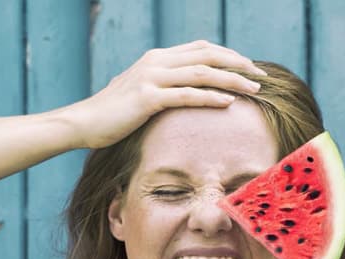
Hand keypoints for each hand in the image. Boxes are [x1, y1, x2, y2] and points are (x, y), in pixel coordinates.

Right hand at [63, 40, 265, 148]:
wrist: (83, 123)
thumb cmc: (112, 116)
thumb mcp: (141, 95)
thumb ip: (163, 89)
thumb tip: (184, 96)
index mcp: (157, 58)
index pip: (202, 48)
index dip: (229, 55)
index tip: (249, 68)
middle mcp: (157, 61)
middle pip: (208, 55)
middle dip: (238, 64)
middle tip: (261, 76)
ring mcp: (151, 77)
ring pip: (202, 72)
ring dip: (232, 79)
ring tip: (254, 89)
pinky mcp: (147, 98)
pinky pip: (187, 94)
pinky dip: (210, 96)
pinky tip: (229, 102)